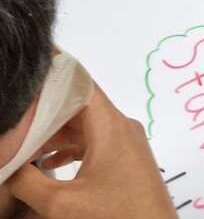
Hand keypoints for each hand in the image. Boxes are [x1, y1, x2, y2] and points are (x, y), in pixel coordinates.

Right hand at [7, 85, 176, 218]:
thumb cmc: (116, 217)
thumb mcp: (61, 204)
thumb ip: (28, 181)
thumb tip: (7, 169)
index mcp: (110, 127)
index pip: (82, 85)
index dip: (57, 73)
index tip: (38, 63)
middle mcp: (121, 128)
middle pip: (80, 107)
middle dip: (47, 110)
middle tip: (20, 115)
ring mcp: (126, 144)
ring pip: (86, 127)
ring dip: (56, 133)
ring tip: (25, 142)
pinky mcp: (127, 160)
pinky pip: (95, 143)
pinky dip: (71, 148)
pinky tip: (48, 163)